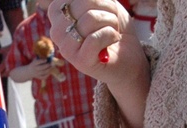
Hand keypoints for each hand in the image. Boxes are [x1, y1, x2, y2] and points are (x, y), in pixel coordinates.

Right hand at [8, 57, 55, 82]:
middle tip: (51, 63)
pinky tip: (49, 72)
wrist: (28, 72)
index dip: (42, 61)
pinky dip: (47, 75)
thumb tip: (47, 54)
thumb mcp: (35, 60)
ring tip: (51, 66)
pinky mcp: (38, 77)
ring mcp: (37, 74)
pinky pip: (43, 77)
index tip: (46, 59)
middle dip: (47, 65)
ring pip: (44, 72)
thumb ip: (40, 57)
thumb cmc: (34, 64)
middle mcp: (35, 69)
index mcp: (34, 64)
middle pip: (42, 68)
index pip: (38, 62)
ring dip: (49, 69)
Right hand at [48, 0, 150, 127]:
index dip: (90, 0)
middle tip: (109, 21)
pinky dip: (111, 35)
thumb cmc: (115, 28)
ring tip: (111, 31)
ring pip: (89, 19)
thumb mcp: (103, 5)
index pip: (64, 0)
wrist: (129, 57)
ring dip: (111, 22)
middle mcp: (58, 34)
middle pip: (80, 5)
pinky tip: (113, 40)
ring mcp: (67, 49)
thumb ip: (90, 0)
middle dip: (105, 8)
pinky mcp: (80, 62)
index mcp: (59, 20)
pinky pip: (95, 38)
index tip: (99, 9)